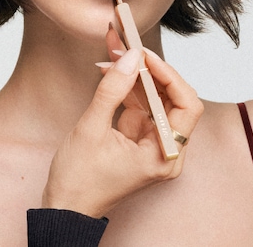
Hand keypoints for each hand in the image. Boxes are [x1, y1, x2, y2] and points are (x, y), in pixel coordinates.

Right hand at [40, 45, 204, 217]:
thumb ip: (112, 91)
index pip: (187, 106)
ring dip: (137, 76)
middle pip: (174, 100)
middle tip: (128, 46)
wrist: (65, 205)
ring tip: (115, 50)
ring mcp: (153, 145)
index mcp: (164, 156)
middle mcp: (166, 152)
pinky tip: (111, 71)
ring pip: (156, 100)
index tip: (144, 55)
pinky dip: (128, 88)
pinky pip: (141, 107)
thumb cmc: (79, 180)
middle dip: (151, 71)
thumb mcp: (92, 129)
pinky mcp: (140, 140)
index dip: (169, 76)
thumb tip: (130, 58)